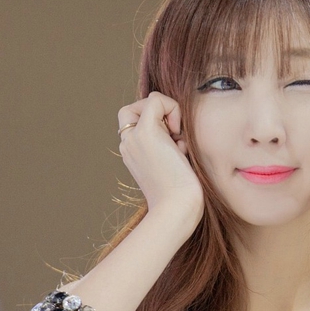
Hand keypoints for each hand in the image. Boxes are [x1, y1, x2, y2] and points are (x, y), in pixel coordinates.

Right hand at [118, 92, 203, 225]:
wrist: (176, 210)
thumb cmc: (181, 197)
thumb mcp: (174, 168)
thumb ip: (171, 149)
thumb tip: (180, 136)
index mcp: (132, 153)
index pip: (137, 120)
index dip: (160, 122)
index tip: (176, 144)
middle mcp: (128, 144)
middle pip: (139, 108)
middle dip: (162, 115)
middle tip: (177, 138)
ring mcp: (134, 138)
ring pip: (149, 102)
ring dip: (170, 114)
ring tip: (179, 142)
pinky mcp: (146, 133)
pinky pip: (155, 100)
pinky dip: (172, 108)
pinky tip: (180, 135)